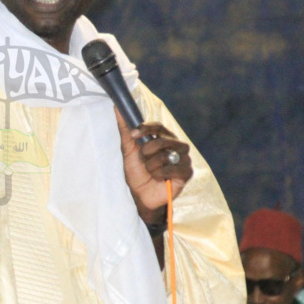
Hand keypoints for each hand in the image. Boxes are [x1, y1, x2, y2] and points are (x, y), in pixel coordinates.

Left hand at [115, 109, 192, 223]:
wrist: (141, 196)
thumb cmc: (137, 172)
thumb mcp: (128, 150)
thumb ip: (125, 130)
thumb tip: (117, 108)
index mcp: (164, 137)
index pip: (158, 126)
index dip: (146, 128)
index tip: (133, 134)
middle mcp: (177, 145)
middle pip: (162, 140)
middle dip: (146, 152)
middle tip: (143, 161)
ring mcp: (184, 158)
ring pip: (166, 155)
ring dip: (152, 166)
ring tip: (151, 172)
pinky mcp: (187, 172)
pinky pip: (173, 168)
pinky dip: (161, 175)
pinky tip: (159, 179)